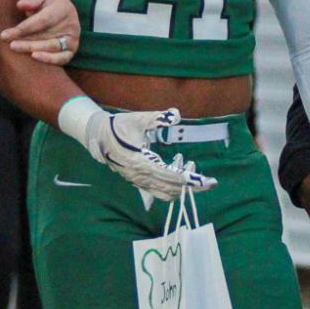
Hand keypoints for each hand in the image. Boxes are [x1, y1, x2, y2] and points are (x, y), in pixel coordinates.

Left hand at [4, 0, 79, 64]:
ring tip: (15, 48)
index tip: (5, 35)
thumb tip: (21, 5)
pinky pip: (61, 58)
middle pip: (45, 35)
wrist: (60, 13)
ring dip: (32, 48)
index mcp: (63, 8)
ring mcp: (72, 39)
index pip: (41, 20)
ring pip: (52, 47)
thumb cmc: (45, 3)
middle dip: (25, 40)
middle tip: (9, 44)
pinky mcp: (71, 51)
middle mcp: (71, 24)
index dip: (23, 28)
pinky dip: (48, 59)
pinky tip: (34, 57)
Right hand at [61, 101, 213, 200]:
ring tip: (192, 168)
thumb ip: (157, 118)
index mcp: (140, 163)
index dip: (190, 179)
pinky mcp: (138, 182)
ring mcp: (138, 182)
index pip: (170, 176)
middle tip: (210, 182)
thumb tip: (175, 115)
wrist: (99, 136)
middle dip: (192, 185)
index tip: (206, 181)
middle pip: (171, 187)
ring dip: (182, 186)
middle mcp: (140, 177)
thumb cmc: (119, 126)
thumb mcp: (137, 119)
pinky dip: (172, 188)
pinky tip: (181, 176)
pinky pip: (158, 192)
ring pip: (165, 193)